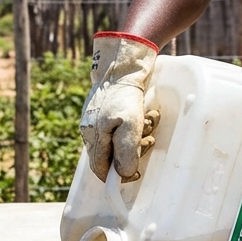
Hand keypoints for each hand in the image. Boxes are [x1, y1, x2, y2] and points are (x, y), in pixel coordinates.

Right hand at [79, 32, 159, 181]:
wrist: (123, 64)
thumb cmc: (125, 96)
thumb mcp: (129, 126)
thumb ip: (126, 153)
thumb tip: (124, 174)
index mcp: (92, 137)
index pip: (100, 169)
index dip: (118, 176)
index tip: (136, 173)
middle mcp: (92, 130)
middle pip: (113, 155)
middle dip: (134, 150)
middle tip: (149, 140)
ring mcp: (99, 120)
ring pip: (120, 140)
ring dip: (139, 135)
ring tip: (150, 121)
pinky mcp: (108, 110)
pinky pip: (123, 126)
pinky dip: (137, 124)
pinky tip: (146, 114)